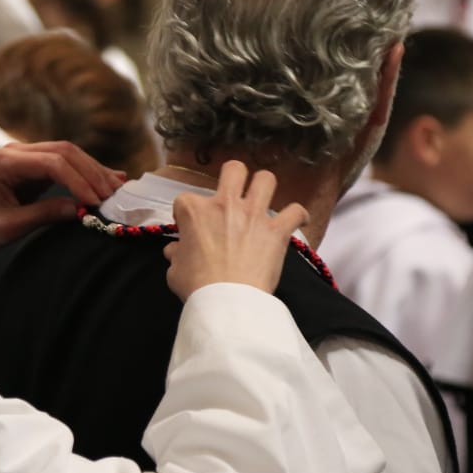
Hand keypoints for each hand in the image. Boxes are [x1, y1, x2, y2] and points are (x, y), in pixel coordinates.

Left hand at [0, 141, 124, 259]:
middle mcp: (16, 151)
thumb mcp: (9, 227)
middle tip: (113, 195)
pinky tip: (110, 179)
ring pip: (69, 154)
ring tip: (117, 189)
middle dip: (92, 172)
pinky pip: (66, 164)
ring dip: (94, 171)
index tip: (96, 201)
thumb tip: (81, 209)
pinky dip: (87, 172)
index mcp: (5, 162)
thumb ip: (43, 215)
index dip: (79, 180)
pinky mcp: (35, 166)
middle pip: (65, 151)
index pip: (52, 162)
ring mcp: (26, 156)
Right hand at [163, 160, 308, 300]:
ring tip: (263, 198)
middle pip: (233, 170)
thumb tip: (174, 251)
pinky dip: (297, 216)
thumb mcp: (175, 271)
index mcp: (195, 212)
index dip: (187, 214)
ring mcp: (253, 214)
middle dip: (234, 177)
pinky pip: (295, 211)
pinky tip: (296, 221)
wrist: (227, 302)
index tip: (191, 229)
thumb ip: (176, 255)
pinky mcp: (277, 230)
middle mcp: (225, 204)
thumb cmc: (197, 287)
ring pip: (266, 179)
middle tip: (233, 195)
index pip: (185, 200)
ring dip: (265, 187)